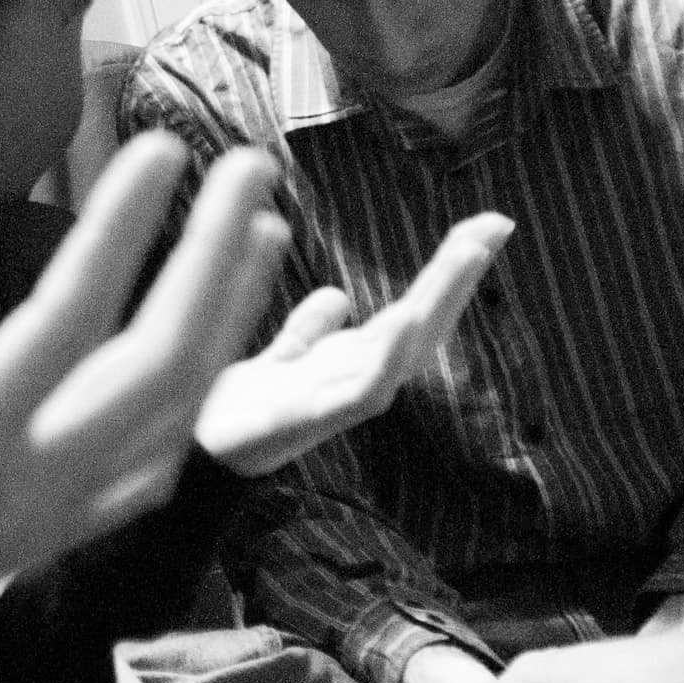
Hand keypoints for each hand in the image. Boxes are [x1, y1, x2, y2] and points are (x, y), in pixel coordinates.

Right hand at [0, 135, 284, 663]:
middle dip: (211, 263)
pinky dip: (204, 393)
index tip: (159, 151)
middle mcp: (23, 486)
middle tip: (247, 165)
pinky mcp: (52, 533)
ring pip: (175, 416)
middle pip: (156, 368)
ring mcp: (50, 515)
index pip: (61, 330)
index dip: (116, 236)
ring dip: (227, 320)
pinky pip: (157, 460)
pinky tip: (217, 349)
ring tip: (263, 228)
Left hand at [194, 213, 512, 475]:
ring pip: (404, 354)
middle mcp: (352, 381)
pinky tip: (402, 323)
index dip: (448, 272)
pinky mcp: (303, 423)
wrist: (187, 460)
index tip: (486, 223)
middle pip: (421, 326)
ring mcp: (334, 403)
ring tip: (467, 255)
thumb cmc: (234, 416)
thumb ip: (308, 332)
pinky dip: (386, 361)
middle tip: (495, 225)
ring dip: (438, 304)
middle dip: (459, 278)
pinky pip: (359, 396)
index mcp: (349, 362)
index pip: (413, 310)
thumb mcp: (278, 360)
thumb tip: (338, 295)